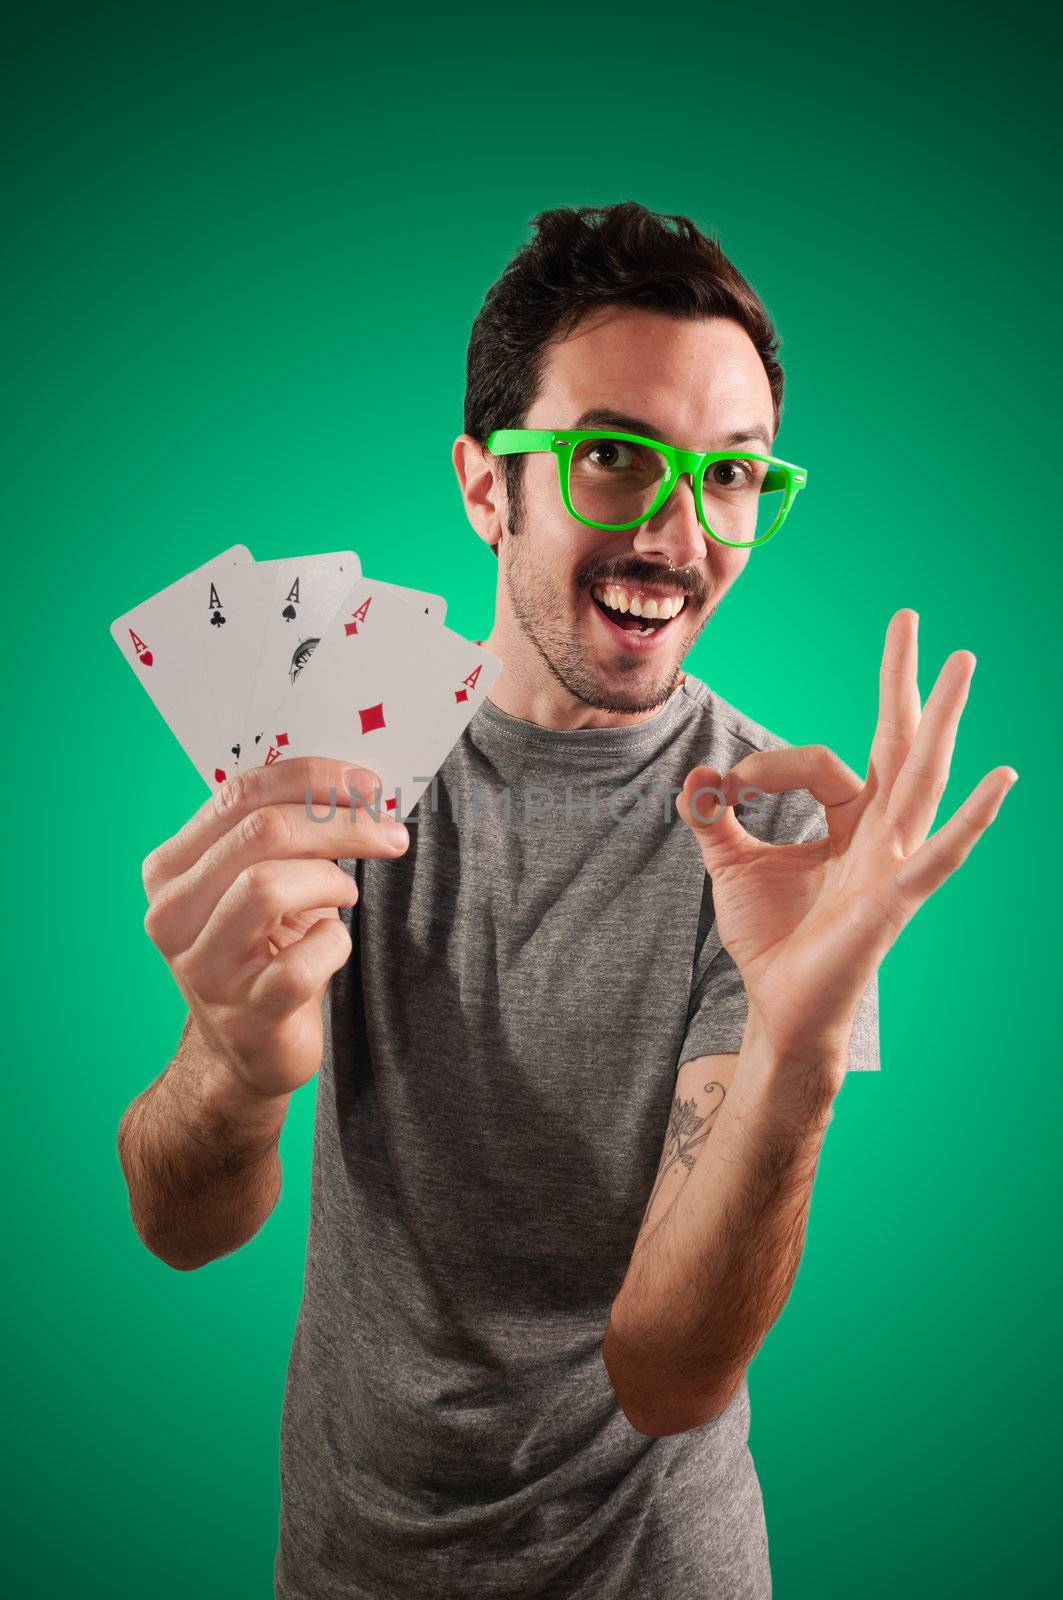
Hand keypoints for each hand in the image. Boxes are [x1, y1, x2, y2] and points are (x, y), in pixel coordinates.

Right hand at [141, 758, 409, 1099]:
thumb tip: (356, 786)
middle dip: (338, 823)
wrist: (246, 1049)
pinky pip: (302, 961)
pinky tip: (332, 946)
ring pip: (269, 887)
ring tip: (344, 895)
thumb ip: (284, 832)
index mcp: (171, 869)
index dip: (310, 778)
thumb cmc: (263, 948)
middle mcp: (172, 915)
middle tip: (388, 833)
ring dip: (330, 881)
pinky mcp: (246, 1014)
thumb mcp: (257, 882)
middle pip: (261, 833)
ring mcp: (203, 968)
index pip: (238, 794)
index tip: (366, 784)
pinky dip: (334, 944)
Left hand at [676, 610, 1016, 1073]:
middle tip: (909, 619)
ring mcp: (894, 862)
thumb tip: (697, 775)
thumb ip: (714, 815)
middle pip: (899, 743)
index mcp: (850, 819)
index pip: (823, 761)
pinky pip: (938, 854)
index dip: (772, 764)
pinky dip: (971, 818)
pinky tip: (1000, 779)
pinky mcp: (895, 899)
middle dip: (904, 681)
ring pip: (923, 779)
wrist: (779, 1006)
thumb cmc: (771, 938)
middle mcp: (880, 832)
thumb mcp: (731, 863)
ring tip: (962, 664)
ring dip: (943, 720)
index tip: (730, 785)